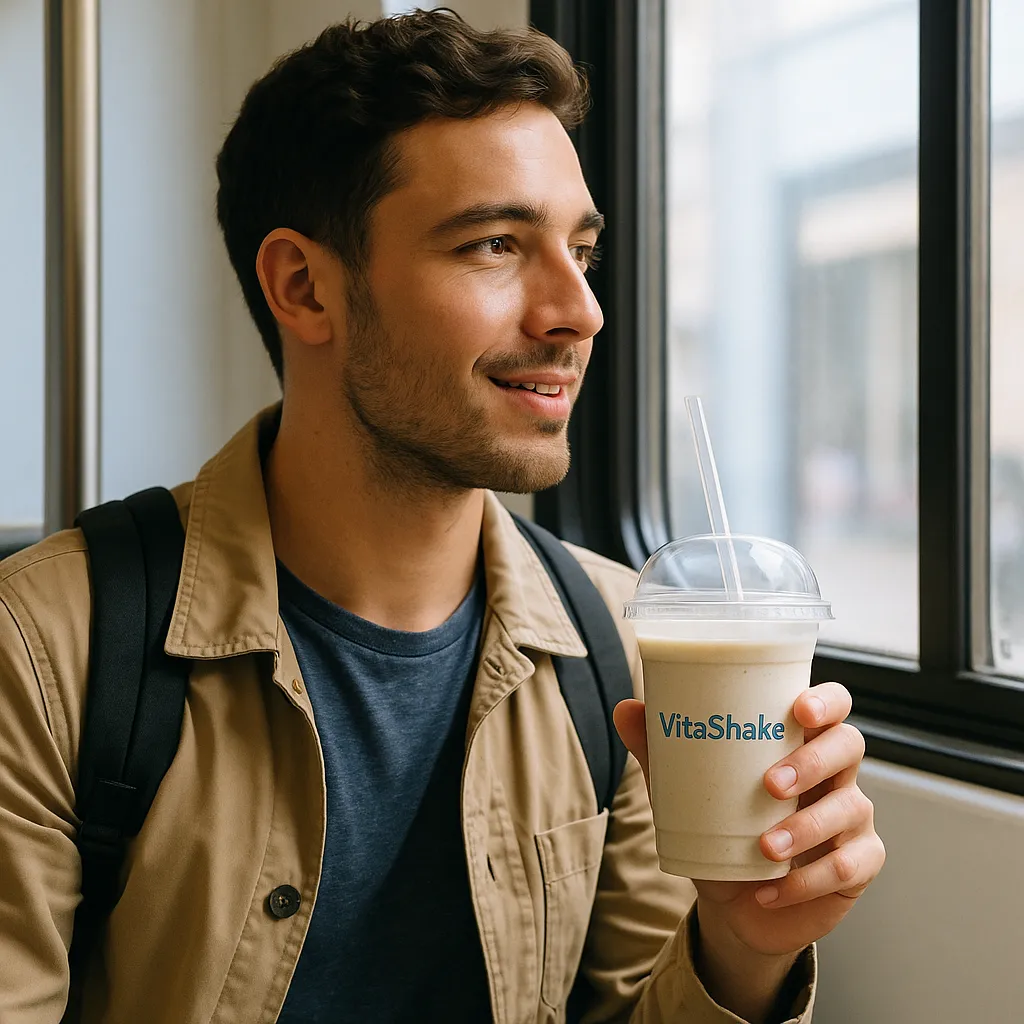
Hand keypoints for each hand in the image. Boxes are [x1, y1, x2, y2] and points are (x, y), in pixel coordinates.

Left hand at [614, 682, 884, 959]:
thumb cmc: (719, 829)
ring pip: (849, 807)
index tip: (799, 711)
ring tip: (765, 847)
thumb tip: (625, 708)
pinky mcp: (860, 863)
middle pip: (848, 746)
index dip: (826, 701)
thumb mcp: (686, 790)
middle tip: (771, 784)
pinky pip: (847, 866)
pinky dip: (806, 880)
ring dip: (805, 827)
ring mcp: (852, 817)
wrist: (734, 904)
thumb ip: (660, 750)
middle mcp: (834, 772)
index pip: (834, 704)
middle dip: (812, 762)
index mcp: (799, 741)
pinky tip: (771, 889)